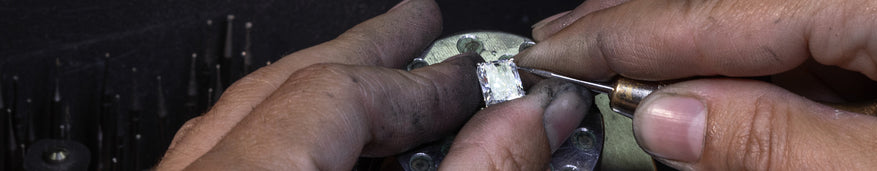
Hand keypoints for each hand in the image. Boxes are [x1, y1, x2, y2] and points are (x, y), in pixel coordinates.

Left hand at [156, 0, 591, 169]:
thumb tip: (530, 118)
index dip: (426, 83)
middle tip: (421, 26)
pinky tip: (325, 146)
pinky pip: (226, 156)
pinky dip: (287, 136)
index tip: (478, 81)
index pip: (342, 93)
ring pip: (246, 117)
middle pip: (286, 86)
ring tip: (378, 77)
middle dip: (368, 51)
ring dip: (324, 89)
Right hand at [519, 0, 876, 168]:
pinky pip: (819, 59)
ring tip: (618, 66)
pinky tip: (711, 95)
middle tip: (566, 47)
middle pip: (744, 2)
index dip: (629, 36)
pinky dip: (754, 80)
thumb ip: (777, 148)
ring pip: (775, 29)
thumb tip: (663, 118)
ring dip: (693, 55)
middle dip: (647, 27)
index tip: (557, 52)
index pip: (729, 10)